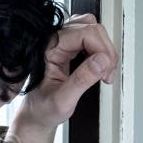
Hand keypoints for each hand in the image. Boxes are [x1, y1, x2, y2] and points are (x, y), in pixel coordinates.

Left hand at [6, 14, 118, 142]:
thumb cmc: (42, 108)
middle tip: (107, 73)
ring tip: (104, 71)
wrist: (36, 114)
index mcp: (48, 50)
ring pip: (92, 31)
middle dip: (105, 50)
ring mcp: (62, 43)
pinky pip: (90, 39)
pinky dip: (100, 52)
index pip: (83, 33)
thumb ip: (82, 80)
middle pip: (90, 28)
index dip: (101, 49)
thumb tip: (102, 60)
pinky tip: (100, 67)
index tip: (107, 69)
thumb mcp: (62, 100)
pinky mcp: (69, 48)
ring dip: (104, 50)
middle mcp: (54, 42)